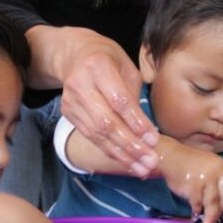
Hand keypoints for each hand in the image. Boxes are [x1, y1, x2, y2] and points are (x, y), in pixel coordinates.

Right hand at [27, 25, 159, 176]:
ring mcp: (71, 100)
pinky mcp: (68, 113)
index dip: (136, 122)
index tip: (153, 139)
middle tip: (150, 161)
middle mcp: (80, 83)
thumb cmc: (107, 58)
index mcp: (97, 65)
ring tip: (142, 168)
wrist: (73, 55)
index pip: (118, 100)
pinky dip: (111, 151)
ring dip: (122, 154)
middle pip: (106, 122)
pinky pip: (91, 137)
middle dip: (130, 145)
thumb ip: (134, 94)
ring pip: (98, 134)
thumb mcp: (126, 66)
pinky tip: (128, 161)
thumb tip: (145, 130)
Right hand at [157, 136, 222, 222]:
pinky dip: (196, 208)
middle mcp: (215, 171)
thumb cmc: (189, 166)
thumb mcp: (207, 171)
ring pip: (210, 202)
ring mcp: (204, 177)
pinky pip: (196, 202)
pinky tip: (194, 209)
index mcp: (222, 167)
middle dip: (219, 213)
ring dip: (208, 215)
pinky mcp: (192, 184)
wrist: (170, 157)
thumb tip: (221, 211)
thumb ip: (215, 186)